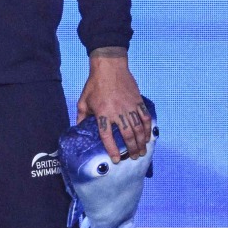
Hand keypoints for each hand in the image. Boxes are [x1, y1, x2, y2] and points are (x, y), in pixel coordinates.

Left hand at [77, 47, 152, 162]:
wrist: (109, 67)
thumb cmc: (94, 84)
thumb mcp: (83, 100)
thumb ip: (81, 116)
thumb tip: (79, 129)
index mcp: (102, 113)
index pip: (107, 136)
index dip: (112, 149)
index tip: (116, 159)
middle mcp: (117, 113)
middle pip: (127, 136)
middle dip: (131, 150)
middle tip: (133, 158)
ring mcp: (130, 108)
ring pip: (138, 130)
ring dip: (141, 143)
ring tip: (142, 152)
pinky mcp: (138, 102)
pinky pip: (145, 119)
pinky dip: (148, 129)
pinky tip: (148, 137)